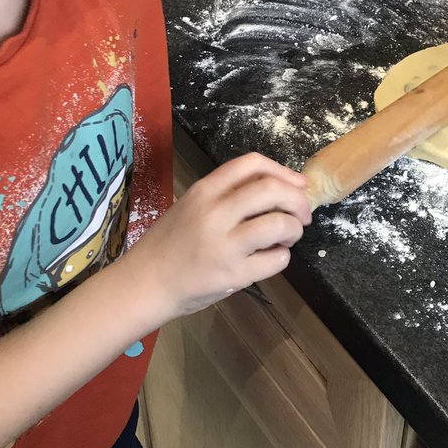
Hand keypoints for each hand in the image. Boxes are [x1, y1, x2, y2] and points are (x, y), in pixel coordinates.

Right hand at [120, 154, 311, 323]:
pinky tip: (272, 258)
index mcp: (204, 191)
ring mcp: (224, 245)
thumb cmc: (169, 244)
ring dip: (294, 229)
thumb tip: (278, 187)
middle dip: (298, 201)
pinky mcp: (233, 275)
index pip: (251, 164)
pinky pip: (276, 260)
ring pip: (279, 224)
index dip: (283, 171)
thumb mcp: (190, 205)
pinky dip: (283, 257)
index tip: (296, 185)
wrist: (145, 283)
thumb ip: (226, 194)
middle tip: (302, 214)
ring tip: (288, 237)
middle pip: (272, 190)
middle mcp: (214, 213)